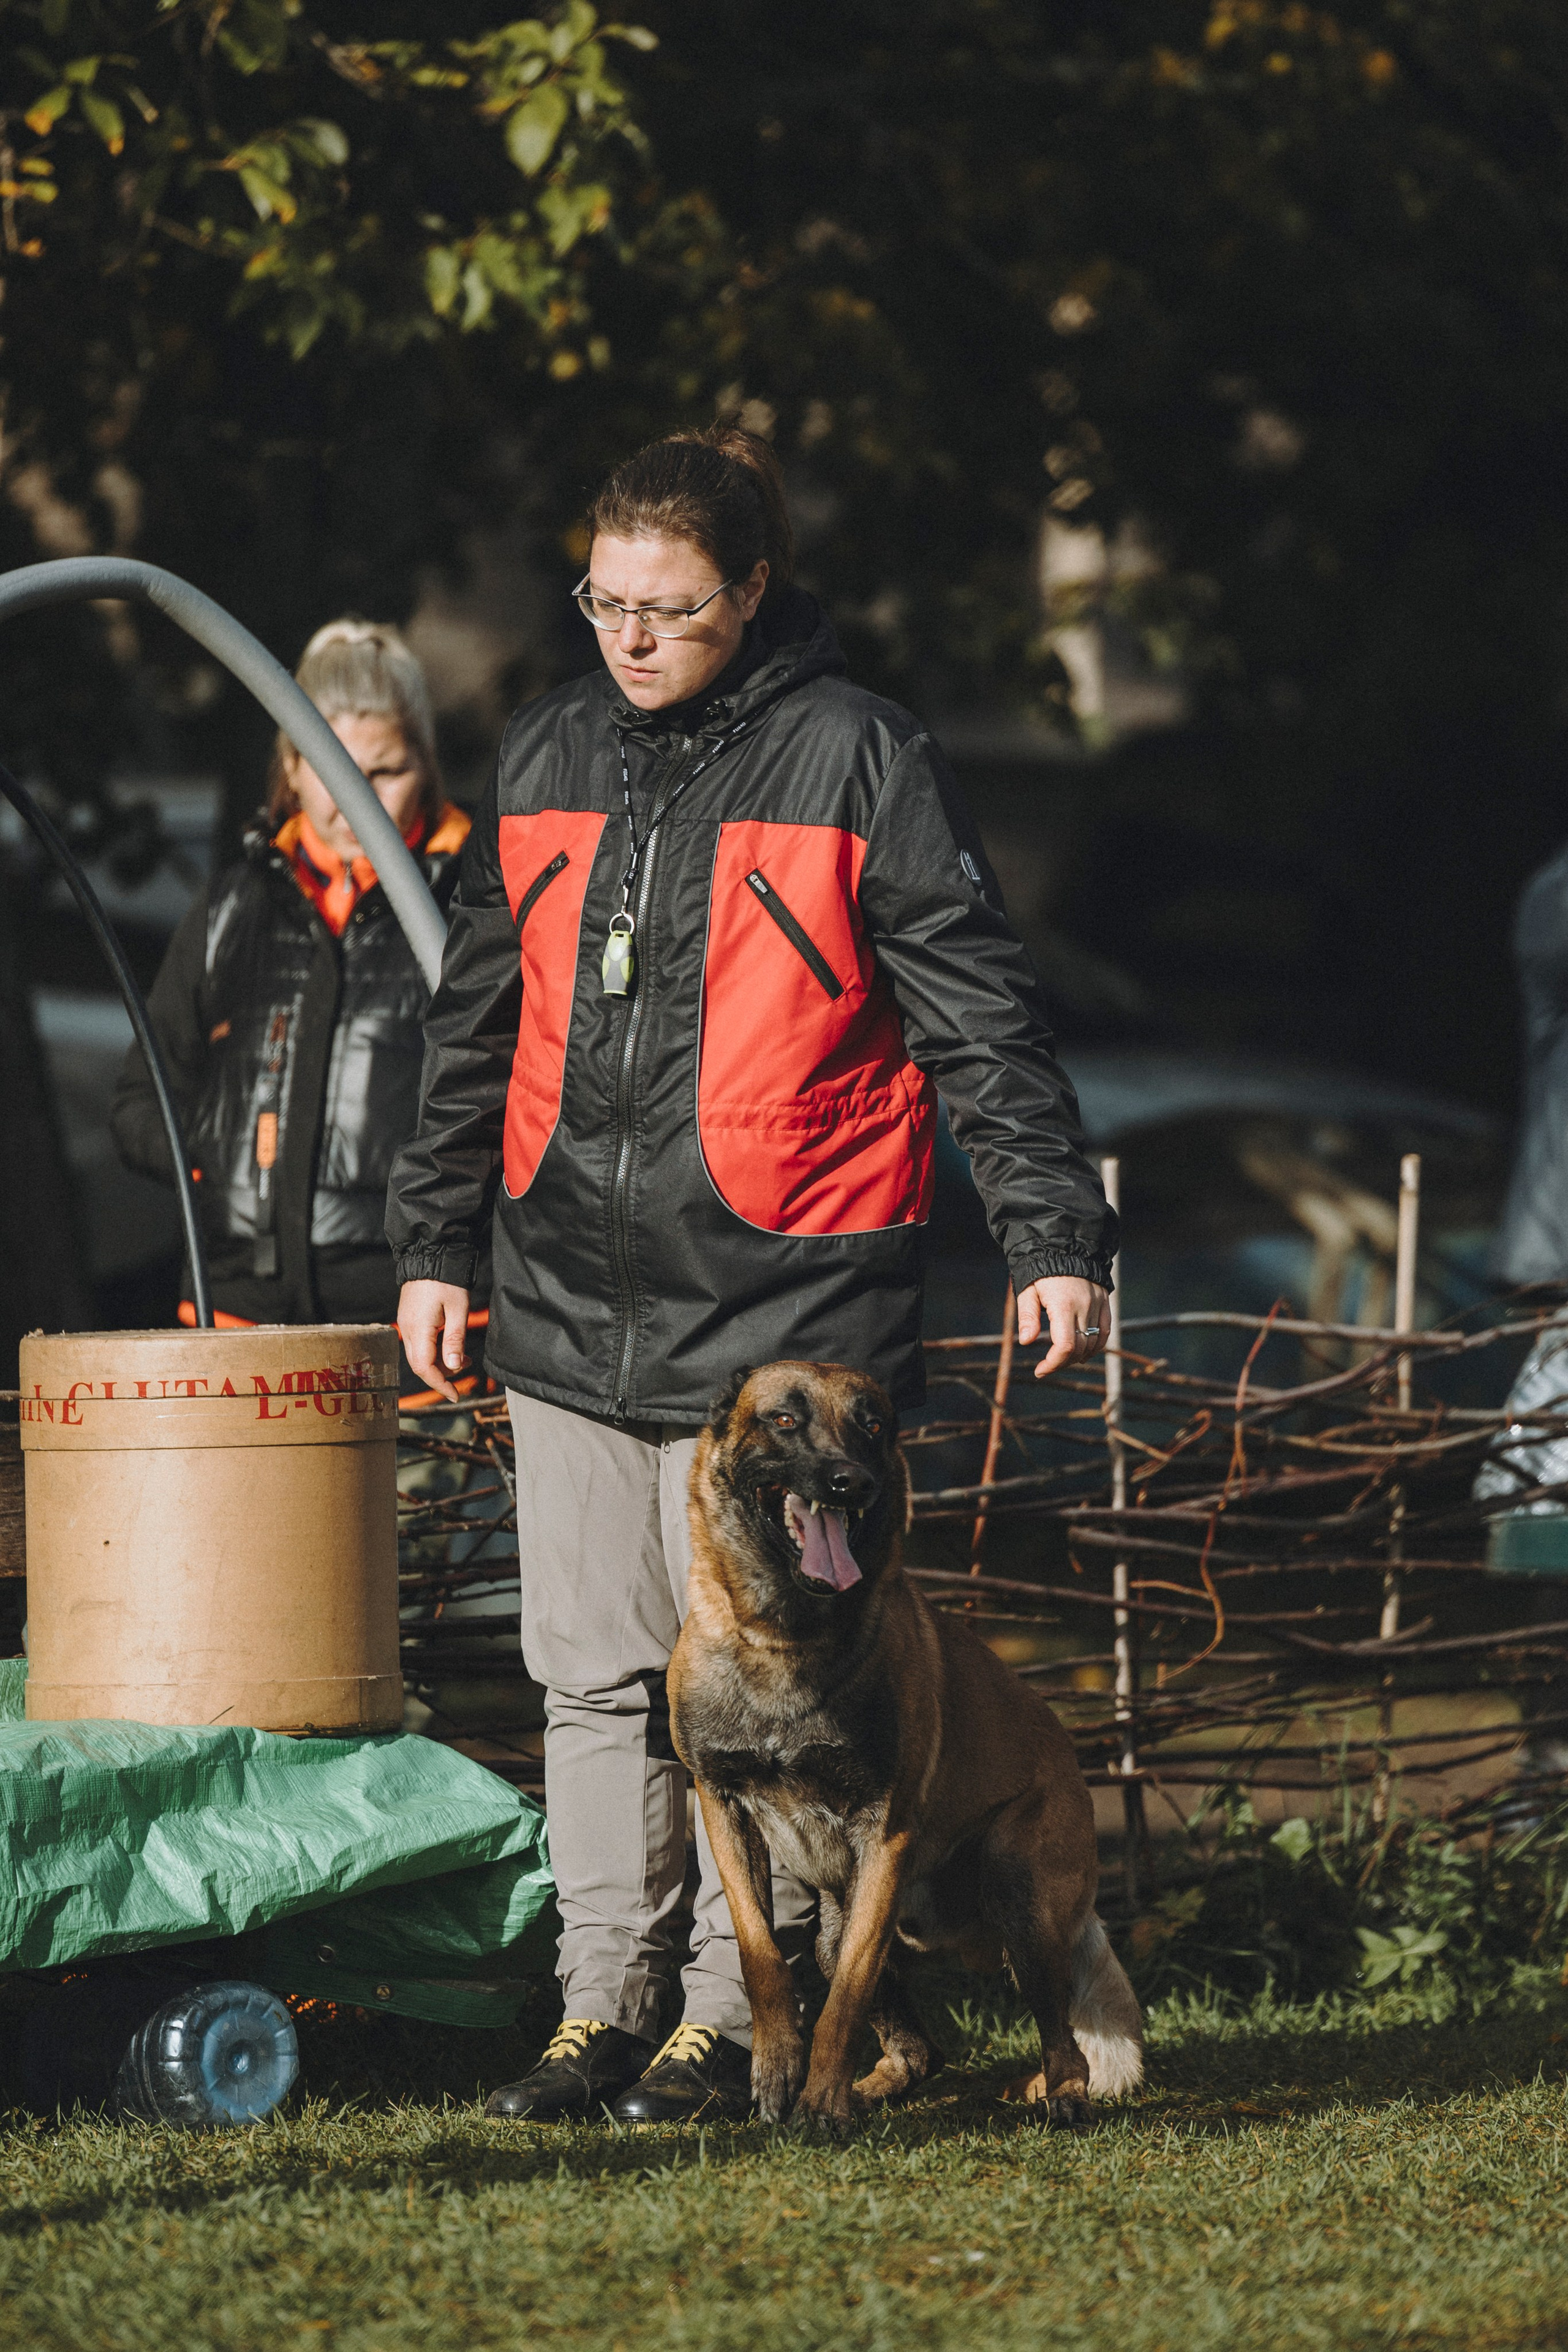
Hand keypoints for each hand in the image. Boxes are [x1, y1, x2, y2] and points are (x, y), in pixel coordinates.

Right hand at [398, 1279, 470, 1402]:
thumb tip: (453, 1368)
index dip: (439, 1385)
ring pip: (420, 1354)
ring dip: (440, 1361)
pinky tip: (451, 1345)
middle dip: (442, 1374)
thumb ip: (455, 1340)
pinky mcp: (410, 1318)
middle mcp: (408, 1329)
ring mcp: (406, 1323)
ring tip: (464, 1358)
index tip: (455, 1395)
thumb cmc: (447, 1280)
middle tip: (466, 1370)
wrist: (431, 1255)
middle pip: (420, 1364)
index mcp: (418, 1329)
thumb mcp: (458, 1310)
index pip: (424, 1368)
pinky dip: (435, 1350)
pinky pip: (420, 1343)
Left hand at [1016, 1276, 1109, 1379]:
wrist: (1064, 1247)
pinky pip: (1104, 1332)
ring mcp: (1097, 1304)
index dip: (1054, 1363)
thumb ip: (1027, 1317)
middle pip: (1080, 1348)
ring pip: (1094, 1343)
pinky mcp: (1104, 1302)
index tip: (1040, 1370)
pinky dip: (1095, 1346)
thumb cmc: (1041, 1271)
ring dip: (1078, 1356)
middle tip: (1047, 1365)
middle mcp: (1085, 1306)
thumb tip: (1026, 1341)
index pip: (1066, 1346)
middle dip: (1062, 1362)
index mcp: (1064, 1305)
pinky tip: (1083, 1352)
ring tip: (1061, 1359)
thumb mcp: (1028, 1291)